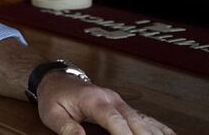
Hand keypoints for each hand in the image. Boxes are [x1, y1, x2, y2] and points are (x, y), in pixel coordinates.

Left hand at [36, 72, 174, 134]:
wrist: (55, 79)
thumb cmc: (53, 97)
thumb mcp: (52, 114)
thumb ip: (66, 128)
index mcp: (94, 100)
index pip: (114, 119)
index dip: (124, 134)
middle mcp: (112, 99)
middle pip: (135, 120)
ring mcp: (120, 102)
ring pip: (143, 120)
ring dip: (154, 134)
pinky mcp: (123, 107)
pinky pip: (145, 117)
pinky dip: (157, 128)